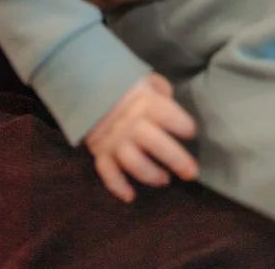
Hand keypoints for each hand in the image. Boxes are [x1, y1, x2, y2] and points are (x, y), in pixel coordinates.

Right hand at [85, 73, 197, 202]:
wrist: (82, 84)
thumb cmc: (121, 84)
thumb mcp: (142, 78)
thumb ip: (160, 89)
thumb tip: (171, 100)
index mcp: (144, 101)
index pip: (169, 115)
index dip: (183, 125)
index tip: (190, 132)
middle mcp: (130, 123)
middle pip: (156, 144)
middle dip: (177, 159)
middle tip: (191, 172)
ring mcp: (113, 139)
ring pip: (134, 163)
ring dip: (151, 175)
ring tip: (164, 180)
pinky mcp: (99, 151)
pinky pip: (107, 172)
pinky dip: (117, 186)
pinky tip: (130, 196)